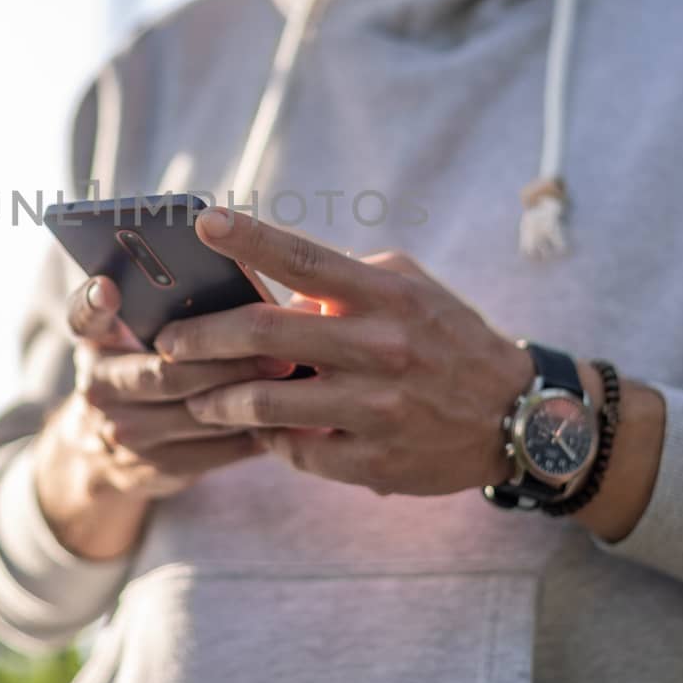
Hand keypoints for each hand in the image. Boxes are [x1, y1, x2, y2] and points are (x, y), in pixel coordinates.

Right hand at [43, 273, 296, 503]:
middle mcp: (98, 388)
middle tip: (280, 346)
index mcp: (95, 343)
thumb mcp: (132, 336)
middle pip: (166, 373)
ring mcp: (124, 434)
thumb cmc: (140, 368)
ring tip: (294, 376)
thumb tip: (239, 268)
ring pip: (197, 414)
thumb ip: (163, 307)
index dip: (94, 302)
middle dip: (228, 360)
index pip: (84, 316)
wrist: (99, 453)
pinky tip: (286, 415)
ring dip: (249, 395)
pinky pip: (213, 451)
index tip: (108, 286)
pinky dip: (252, 432)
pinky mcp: (153, 469)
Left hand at [158, 207, 535, 497]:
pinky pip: (295, 450)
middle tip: (168, 343)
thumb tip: (274, 290)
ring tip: (198, 396)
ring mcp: (377, 407)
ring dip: (217, 399)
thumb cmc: (446, 338)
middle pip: (265, 334)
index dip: (250, 239)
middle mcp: (381, 347)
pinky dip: (269, 439)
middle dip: (201, 338)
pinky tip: (262, 433)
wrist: (514, 415)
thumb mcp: (408, 291)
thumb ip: (344, 283)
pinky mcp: (374, 460)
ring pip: (266, 402)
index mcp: (386, 295)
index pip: (306, 259)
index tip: (205, 222)